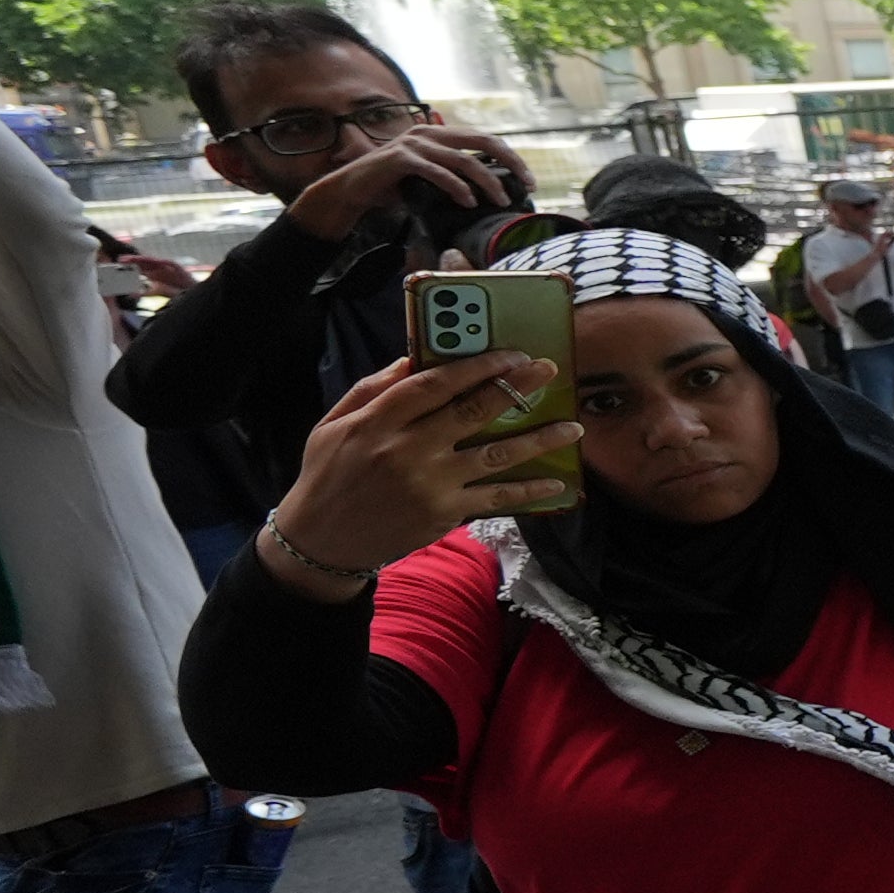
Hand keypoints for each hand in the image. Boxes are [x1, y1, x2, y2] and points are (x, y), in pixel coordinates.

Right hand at [277, 344, 579, 570]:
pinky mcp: (444, 513)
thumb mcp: (334, 424)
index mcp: (378, 421)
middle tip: (549, 370)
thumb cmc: (327, 474)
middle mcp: (407, 450)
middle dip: (515, 387)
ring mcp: (430, 483)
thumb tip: (414, 357)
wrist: (320, 540)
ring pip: (496, 454)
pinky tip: (559, 483)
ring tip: (573, 426)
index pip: (434, 384)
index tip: (509, 352)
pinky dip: (530, 491)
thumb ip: (373, 389)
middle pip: (472, 411)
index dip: (476, 365)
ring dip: (539, 439)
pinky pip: (496, 498)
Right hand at [280, 118, 527, 244]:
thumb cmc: (394, 186)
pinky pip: (437, 172)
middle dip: (510, 163)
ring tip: (500, 201)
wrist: (353, 190)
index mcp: (439, 133)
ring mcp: (414, 144)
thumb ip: (455, 175)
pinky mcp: (401, 159)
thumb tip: (493, 191)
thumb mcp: (430, 177)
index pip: (484, 138)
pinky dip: (456, 188)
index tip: (528, 180)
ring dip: (487, 182)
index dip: (511, 157)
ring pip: (463, 160)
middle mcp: (429, 132)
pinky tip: (468, 202)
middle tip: (527, 186)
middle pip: (482, 142)